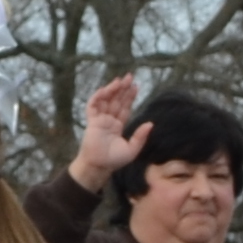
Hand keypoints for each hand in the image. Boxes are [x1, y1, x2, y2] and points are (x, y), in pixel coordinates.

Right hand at [70, 73, 151, 191]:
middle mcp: (109, 121)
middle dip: (122, 89)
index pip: (125, 108)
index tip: (136, 86)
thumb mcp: (132, 149)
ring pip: (106, 101)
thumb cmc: (114, 161)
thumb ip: (140, 136)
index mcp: (118, 126)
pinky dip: (97, 97)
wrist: (98, 166)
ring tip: (120, 80)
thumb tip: (151, 123)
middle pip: (116, 101)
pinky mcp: (92, 122)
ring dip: (112, 90)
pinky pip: (93, 107)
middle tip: (129, 76)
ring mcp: (99, 121)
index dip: (130, 97)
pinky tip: (105, 89)